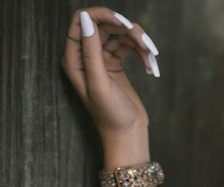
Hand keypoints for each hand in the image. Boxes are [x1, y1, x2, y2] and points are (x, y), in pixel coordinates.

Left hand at [62, 8, 160, 143]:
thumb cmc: (110, 114)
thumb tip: (86, 18)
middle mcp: (85, 56)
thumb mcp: (99, 82)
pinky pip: (128, 45)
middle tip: (142, 41)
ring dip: (137, 40)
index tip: (121, 22)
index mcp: (74, 60)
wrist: (127, 135)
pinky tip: (149, 66)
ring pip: (119, 33)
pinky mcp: (115, 64)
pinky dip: (140, 51)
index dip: (100, 15)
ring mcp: (101, 59)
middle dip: (124, 28)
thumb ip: (91, 50)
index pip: (81, 21)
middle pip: (103, 23)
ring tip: (150, 56)